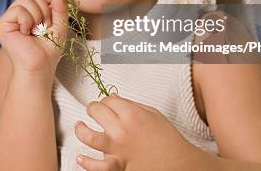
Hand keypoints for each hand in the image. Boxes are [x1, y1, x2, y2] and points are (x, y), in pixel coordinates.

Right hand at [0, 0, 68, 76]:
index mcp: (28, 11)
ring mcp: (8, 17)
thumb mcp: (60, 24)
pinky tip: (25, 34)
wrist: (40, 66)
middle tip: (42, 29)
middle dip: (44, 10)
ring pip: (26, 0)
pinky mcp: (1, 24)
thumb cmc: (49, 49)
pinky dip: (27, 22)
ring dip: (37, 17)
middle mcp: (16, 12)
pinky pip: (18, 10)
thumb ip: (61, 7)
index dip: (48, 3)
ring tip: (35, 32)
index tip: (50, 21)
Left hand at [75, 95, 196, 170]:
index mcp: (133, 114)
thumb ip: (131, 104)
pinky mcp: (118, 167)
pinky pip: (97, 166)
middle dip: (93, 109)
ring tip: (80, 126)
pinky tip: (81, 156)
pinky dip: (86, 162)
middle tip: (94, 111)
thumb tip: (113, 97)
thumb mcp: (153, 114)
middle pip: (96, 111)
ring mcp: (118, 150)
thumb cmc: (168, 139)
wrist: (180, 164)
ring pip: (90, 136)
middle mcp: (123, 130)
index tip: (107, 104)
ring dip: (81, 130)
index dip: (106, 101)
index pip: (108, 99)